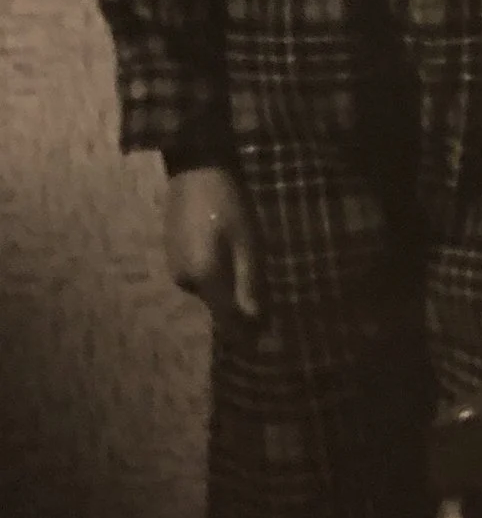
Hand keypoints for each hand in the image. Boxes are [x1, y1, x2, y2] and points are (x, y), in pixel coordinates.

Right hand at [164, 166, 262, 329]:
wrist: (196, 170)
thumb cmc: (228, 204)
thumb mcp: (248, 244)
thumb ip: (250, 284)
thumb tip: (256, 322)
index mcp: (203, 278)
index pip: (225, 318)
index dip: (245, 333)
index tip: (265, 346)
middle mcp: (184, 280)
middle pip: (218, 305)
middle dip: (242, 311)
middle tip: (270, 318)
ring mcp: (176, 266)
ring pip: (211, 290)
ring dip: (231, 291)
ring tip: (257, 290)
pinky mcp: (176, 254)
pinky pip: (203, 275)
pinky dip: (220, 276)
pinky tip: (235, 263)